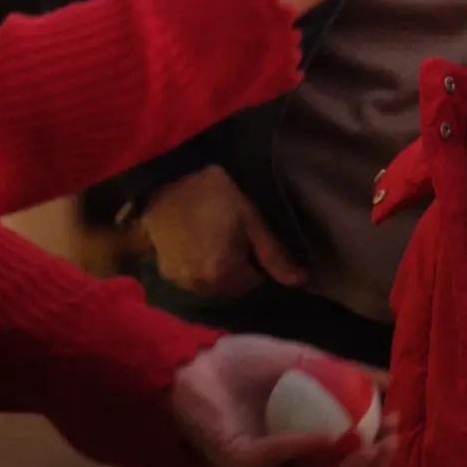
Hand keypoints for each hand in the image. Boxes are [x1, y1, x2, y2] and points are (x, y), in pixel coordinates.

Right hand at [141, 165, 302, 298]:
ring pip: (210, 285)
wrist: (168, 179)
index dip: (254, 259)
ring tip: (212, 239)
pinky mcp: (165, 272)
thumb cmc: (215, 194)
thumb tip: (301, 280)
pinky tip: (195, 244)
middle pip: (230, 287)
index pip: (252, 282)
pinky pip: (190, 279)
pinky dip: (196, 268)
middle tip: (229, 236)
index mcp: (223, 274)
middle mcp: (200, 286)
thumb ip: (274, 254)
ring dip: (216, 270)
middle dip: (236, 268)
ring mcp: (180, 281)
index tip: (247, 237)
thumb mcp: (251, 219)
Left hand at [167, 332, 388, 466]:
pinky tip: (331, 434)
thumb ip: (342, 371)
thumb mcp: (303, 361)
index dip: (375, 451)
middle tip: (392, 441)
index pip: (343, 464)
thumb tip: (389, 380)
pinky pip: (276, 459)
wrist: (196, 360)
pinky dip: (305, 447)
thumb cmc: (245, 363)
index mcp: (297, 452)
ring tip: (371, 446)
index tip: (397, 423)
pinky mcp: (237, 465)